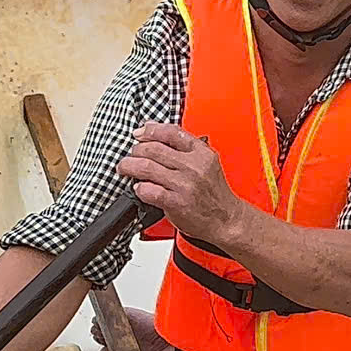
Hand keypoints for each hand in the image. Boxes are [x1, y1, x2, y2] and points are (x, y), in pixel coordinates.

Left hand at [118, 122, 243, 241]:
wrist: (226, 219)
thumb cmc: (214, 193)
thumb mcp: (207, 163)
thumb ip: (186, 149)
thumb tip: (156, 134)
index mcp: (201, 152)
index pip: (170, 132)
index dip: (150, 130)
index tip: (139, 134)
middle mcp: (193, 166)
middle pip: (153, 148)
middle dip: (135, 150)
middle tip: (131, 156)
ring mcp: (185, 184)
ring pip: (146, 167)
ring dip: (129, 166)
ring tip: (125, 168)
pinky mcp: (177, 203)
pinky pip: (149, 191)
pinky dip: (139, 188)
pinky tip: (138, 188)